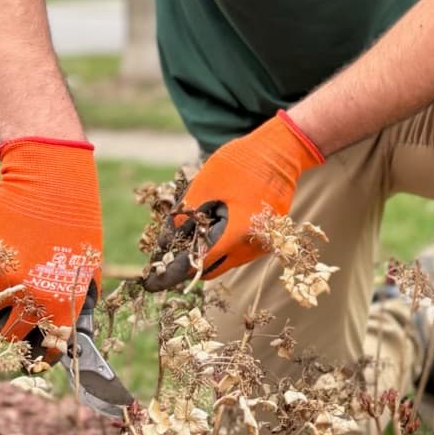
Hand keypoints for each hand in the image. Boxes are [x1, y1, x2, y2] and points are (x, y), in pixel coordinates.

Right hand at [0, 138, 102, 346]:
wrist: (50, 184)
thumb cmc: (76, 223)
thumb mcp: (87, 265)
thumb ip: (76, 298)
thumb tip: (69, 324)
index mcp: (61, 302)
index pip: (49, 347)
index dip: (44, 353)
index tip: (39, 351)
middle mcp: (30, 297)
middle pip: (10, 334)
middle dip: (14, 326)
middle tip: (18, 311)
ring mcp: (4, 279)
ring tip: (11, 275)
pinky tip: (1, 257)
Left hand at [171, 111, 322, 280]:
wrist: (281, 152)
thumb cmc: (242, 163)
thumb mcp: (205, 185)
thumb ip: (184, 217)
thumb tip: (165, 243)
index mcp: (238, 233)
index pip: (198, 263)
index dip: (173, 273)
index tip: (152, 282)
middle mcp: (253, 246)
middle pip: (212, 268)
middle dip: (189, 264)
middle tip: (167, 253)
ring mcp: (264, 244)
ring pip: (226, 261)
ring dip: (207, 252)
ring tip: (194, 229)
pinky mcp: (268, 238)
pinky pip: (238, 251)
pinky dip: (222, 245)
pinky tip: (214, 223)